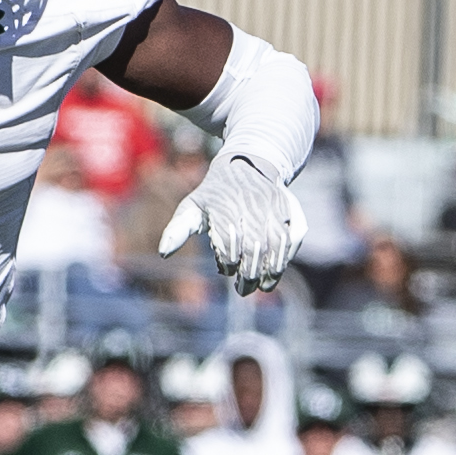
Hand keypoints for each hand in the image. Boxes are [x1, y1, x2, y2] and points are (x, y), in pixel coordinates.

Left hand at [159, 155, 305, 297]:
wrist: (248, 165)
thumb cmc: (215, 194)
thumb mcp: (192, 207)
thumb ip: (178, 230)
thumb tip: (163, 253)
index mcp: (224, 207)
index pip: (228, 245)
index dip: (227, 263)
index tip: (224, 269)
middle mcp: (251, 206)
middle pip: (253, 249)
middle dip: (249, 274)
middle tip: (243, 289)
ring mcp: (274, 207)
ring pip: (276, 246)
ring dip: (271, 271)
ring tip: (263, 286)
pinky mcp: (290, 209)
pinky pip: (292, 238)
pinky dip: (286, 257)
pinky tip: (276, 270)